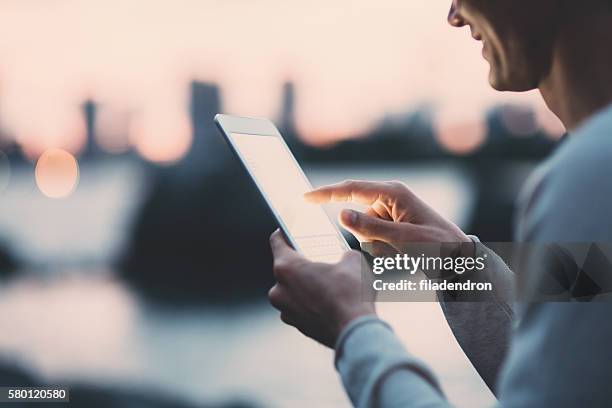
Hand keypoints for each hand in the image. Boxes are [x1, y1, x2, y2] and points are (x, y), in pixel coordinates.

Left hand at [268, 230, 375, 347]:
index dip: (285, 232)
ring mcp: (286, 310)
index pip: (277, 241)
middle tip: (318, 257)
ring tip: (327, 280)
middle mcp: (279, 290)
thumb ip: (342, 253)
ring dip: (306, 284)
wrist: (356, 333)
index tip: (291, 230)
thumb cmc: (350, 294)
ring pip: (292, 289)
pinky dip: (310, 302)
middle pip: (286, 267)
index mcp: (286, 268)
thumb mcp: (352, 261)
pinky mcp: (297, 325)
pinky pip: (300, 306)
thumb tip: (344, 257)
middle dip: (302, 262)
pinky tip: (329, 299)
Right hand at [305, 180, 471, 255]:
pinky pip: (373, 238)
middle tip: (395, 247)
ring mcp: (391, 211)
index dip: (326, 194)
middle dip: (370, 235)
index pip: (351, 190)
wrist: (460, 259)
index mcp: (393, 193)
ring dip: (378, 245)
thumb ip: (370, 227)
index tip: (305, 197)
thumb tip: (340, 214)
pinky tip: (404, 252)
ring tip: (404, 251)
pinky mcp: (392, 224)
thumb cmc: (438, 246)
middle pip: (358, 216)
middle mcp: (389, 198)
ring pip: (364, 231)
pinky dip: (383, 248)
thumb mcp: (403, 239)